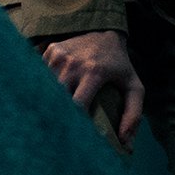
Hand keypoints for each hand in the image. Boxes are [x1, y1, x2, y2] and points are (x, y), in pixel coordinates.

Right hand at [36, 29, 144, 145]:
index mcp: (95, 72)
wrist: (105, 30)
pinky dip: (44, 87)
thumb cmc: (119, 65)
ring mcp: (59, 56)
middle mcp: (74, 63)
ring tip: (52, 116)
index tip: (74, 136)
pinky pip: (41, 76)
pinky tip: (49, 94)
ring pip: (46, 88)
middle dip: (57, 115)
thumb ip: (133, 115)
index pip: (76, 106)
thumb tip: (125, 144)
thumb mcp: (134, 87)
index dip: (74, 123)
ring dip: (49, 102)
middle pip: (57, 98)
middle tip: (58, 131)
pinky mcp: (50, 51)